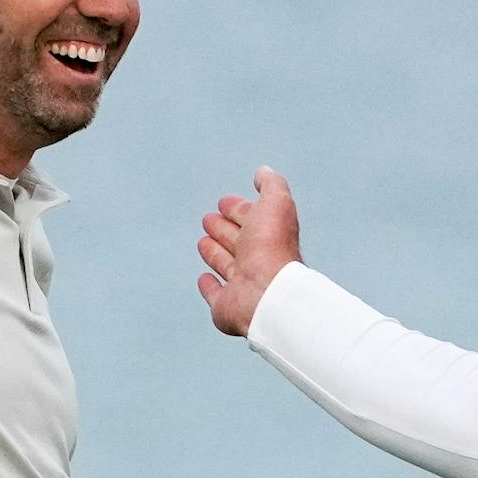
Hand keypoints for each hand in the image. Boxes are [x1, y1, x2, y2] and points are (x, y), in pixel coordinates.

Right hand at [196, 166, 302, 336]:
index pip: (251, 218)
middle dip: (223, 228)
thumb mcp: (275, 204)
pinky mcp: (226, 306)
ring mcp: (241, 285)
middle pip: (237, 240)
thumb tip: (264, 171)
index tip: (224, 202)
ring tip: (203, 241)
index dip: (238, 209)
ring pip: (225, 264)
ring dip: (214, 252)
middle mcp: (257, 261)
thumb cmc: (271, 247)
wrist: (267, 292)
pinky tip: (204, 278)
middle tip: (209, 218)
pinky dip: (209, 287)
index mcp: (268, 236)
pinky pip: (215, 295)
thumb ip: (271, 185)